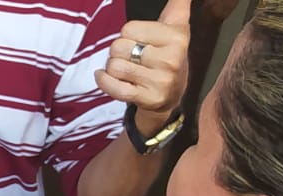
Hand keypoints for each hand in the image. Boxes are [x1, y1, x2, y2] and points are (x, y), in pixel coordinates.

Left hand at [96, 0, 189, 131]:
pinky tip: (105, 77)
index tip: (139, 42)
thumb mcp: (176, 25)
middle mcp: (172, 59)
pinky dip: (104, 82)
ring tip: (126, 70)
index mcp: (177, 37)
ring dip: (112, 69)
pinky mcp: (150, 99)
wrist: (171, 94)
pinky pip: (115, 88)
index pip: (128, 29)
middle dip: (118, 52)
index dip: (127, 35)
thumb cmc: (167, 53)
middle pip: (118, 47)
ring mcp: (162, 81)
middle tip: (131, 58)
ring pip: (114, 67)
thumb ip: (178, 4)